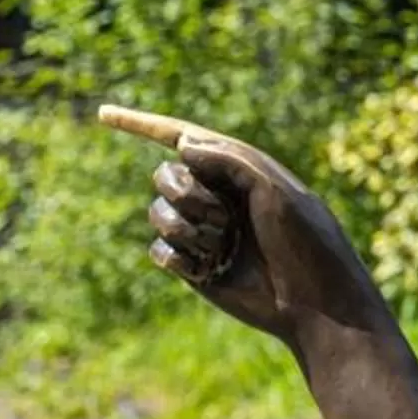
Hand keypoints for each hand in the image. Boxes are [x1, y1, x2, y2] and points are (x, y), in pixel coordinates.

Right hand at [99, 106, 385, 344]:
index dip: (143, 125)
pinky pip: (158, 249)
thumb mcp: (276, 192)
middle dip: (188, 195)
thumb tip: (184, 143)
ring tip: (224, 248)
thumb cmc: (307, 244)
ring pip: (158, 212)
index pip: (185, 139)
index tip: (102, 113)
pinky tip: (208, 270)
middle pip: (165, 175)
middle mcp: (217, 196)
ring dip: (187, 229)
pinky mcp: (194, 265)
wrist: (315, 305)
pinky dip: (179, 257)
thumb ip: (231, 161)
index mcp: (239, 170)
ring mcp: (203, 231)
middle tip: (224, 219)